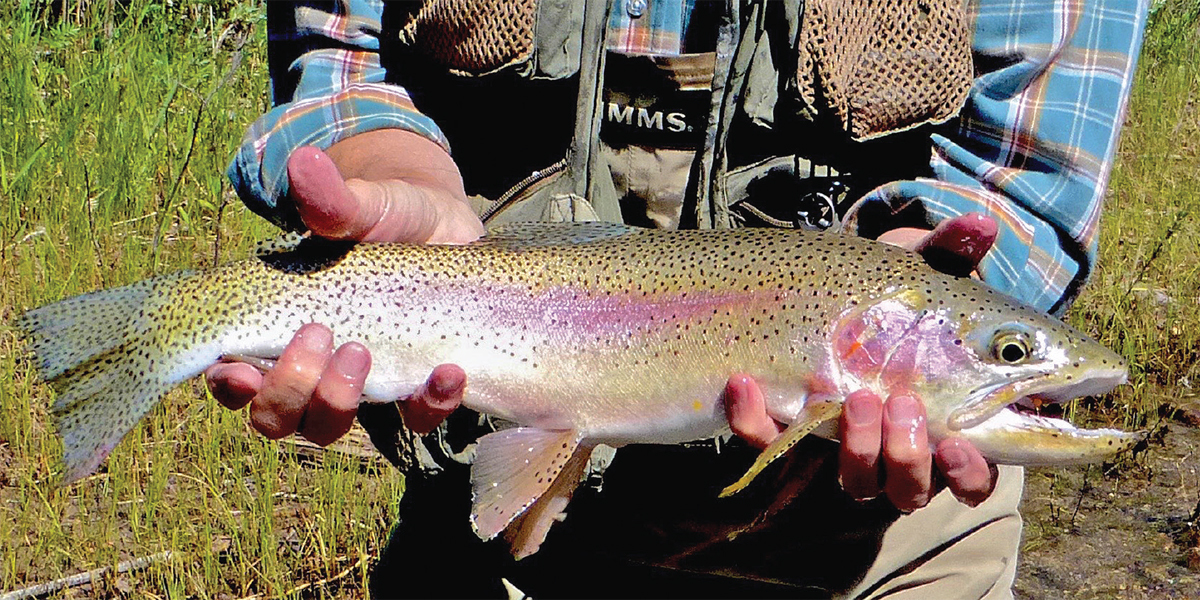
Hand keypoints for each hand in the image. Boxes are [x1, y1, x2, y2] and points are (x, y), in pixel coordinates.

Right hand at [206, 130, 480, 443]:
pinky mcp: (415, 389)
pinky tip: (447, 373)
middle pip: (277, 417)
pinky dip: (429, 404)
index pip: (233, 378)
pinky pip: (415, 419)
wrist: (443, 227)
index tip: (239, 368)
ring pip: (329, 427)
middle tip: (320, 338)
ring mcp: (362, 385)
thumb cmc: (384, 217)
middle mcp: (310, 369)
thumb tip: (305, 163)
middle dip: (290, 390)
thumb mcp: (360, 207)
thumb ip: (332, 200)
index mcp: (274, 329)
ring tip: (362, 353)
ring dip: (339, 402)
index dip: (229, 386)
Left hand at [724, 213, 1000, 508]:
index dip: (969, 471)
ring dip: (856, 448)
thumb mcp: (918, 270)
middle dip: (907, 455)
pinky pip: (768, 443)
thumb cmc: (888, 293)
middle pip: (911, 488)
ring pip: (856, 481)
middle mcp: (897, 447)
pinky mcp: (785, 430)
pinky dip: (756, 421)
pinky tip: (746, 384)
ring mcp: (840, 443)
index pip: (972, 474)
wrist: (819, 289)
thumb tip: (982, 223)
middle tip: (900, 404)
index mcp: (948, 421)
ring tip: (850, 398)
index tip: (960, 444)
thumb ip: (950, 251)